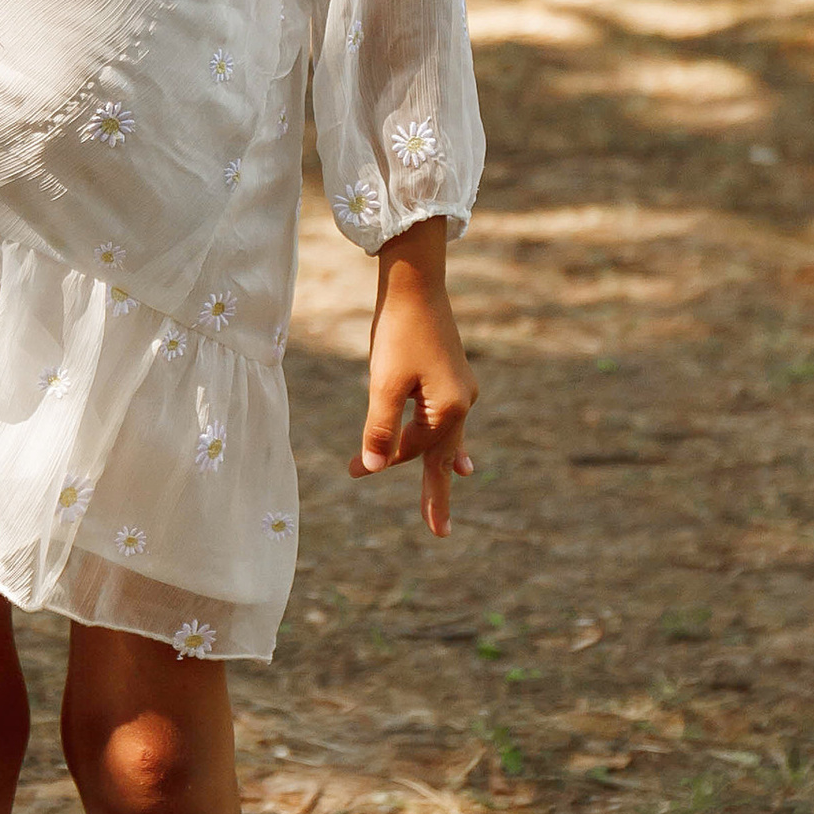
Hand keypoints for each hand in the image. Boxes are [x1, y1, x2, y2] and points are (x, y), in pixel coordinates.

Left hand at [349, 217, 477, 535]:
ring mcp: (460, 387)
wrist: (415, 281)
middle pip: (441, 454)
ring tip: (458, 482)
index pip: (411, 451)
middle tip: (439, 532)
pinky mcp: (451, 373)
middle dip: (434, 489)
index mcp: (450, 410)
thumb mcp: (383, 383)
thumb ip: (379, 429)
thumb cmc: (398, 331)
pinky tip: (458, 449)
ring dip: (440, 461)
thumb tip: (371, 469)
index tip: (350, 470)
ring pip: (445, 434)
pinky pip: (447, 417)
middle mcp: (463, 402)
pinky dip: (445, 436)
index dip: (381, 461)